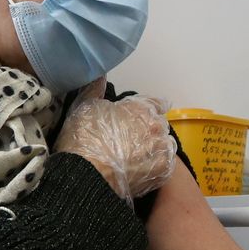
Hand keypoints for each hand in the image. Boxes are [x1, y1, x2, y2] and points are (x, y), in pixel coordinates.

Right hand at [53, 81, 176, 199]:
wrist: (86, 175)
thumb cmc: (85, 138)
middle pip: (159, 126)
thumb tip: (99, 74)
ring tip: (135, 158)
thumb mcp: (85, 106)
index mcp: (143, 108)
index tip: (137, 118)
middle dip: (148, 131)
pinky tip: (140, 170)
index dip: (145, 111)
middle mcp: (157, 127)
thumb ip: (95, 88)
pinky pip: (164, 167)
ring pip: (163, 146)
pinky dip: (154, 167)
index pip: (156, 104)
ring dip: (153, 149)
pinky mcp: (162, 173)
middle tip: (129, 142)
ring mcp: (162, 151)